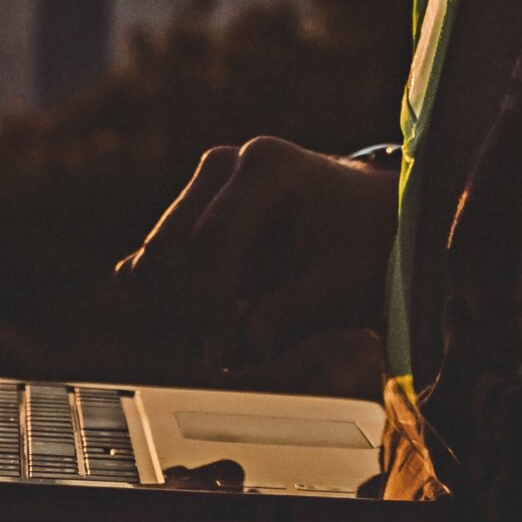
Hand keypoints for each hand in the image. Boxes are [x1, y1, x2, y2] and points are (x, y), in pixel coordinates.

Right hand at [116, 138, 397, 374]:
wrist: (367, 213)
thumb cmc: (362, 241)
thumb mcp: (343, 278)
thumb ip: (292, 310)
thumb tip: (246, 348)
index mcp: (267, 166)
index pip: (212, 236)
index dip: (209, 301)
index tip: (223, 353)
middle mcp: (226, 163)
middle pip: (170, 244)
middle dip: (187, 309)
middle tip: (219, 358)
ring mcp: (202, 184)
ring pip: (154, 256)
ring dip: (173, 309)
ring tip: (219, 345)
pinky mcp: (189, 210)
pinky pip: (155, 260)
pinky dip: (165, 300)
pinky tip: (201, 330)